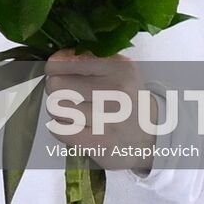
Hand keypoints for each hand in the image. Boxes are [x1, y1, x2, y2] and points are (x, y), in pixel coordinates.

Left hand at [43, 50, 156, 169]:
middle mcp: (116, 92)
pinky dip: (60, 127)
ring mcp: (108, 120)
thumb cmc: (125, 98)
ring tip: (71, 109)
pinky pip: (59, 130)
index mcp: (119, 68)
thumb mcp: (117, 70)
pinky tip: (73, 125)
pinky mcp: (99, 143)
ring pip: (55, 107)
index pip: (68, 61)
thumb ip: (87, 59)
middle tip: (65, 93)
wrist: (149, 137)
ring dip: (57, 109)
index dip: (54, 66)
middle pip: (56, 85)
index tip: (56, 70)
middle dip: (54, 88)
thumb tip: (54, 61)